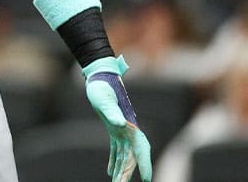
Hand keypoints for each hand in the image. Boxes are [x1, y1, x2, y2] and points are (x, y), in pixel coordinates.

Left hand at [84, 56, 152, 181]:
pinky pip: (116, 148)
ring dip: (121, 169)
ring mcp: (122, 128)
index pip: (141, 148)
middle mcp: (129, 129)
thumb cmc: (103, 86)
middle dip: (128, 172)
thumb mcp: (105, 99)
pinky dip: (114, 159)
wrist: (99, 76)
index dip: (145, 164)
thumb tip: (120, 124)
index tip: (147, 179)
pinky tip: (110, 171)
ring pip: (124, 154)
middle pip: (132, 155)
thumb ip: (113, 112)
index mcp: (130, 124)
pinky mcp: (113, 127)